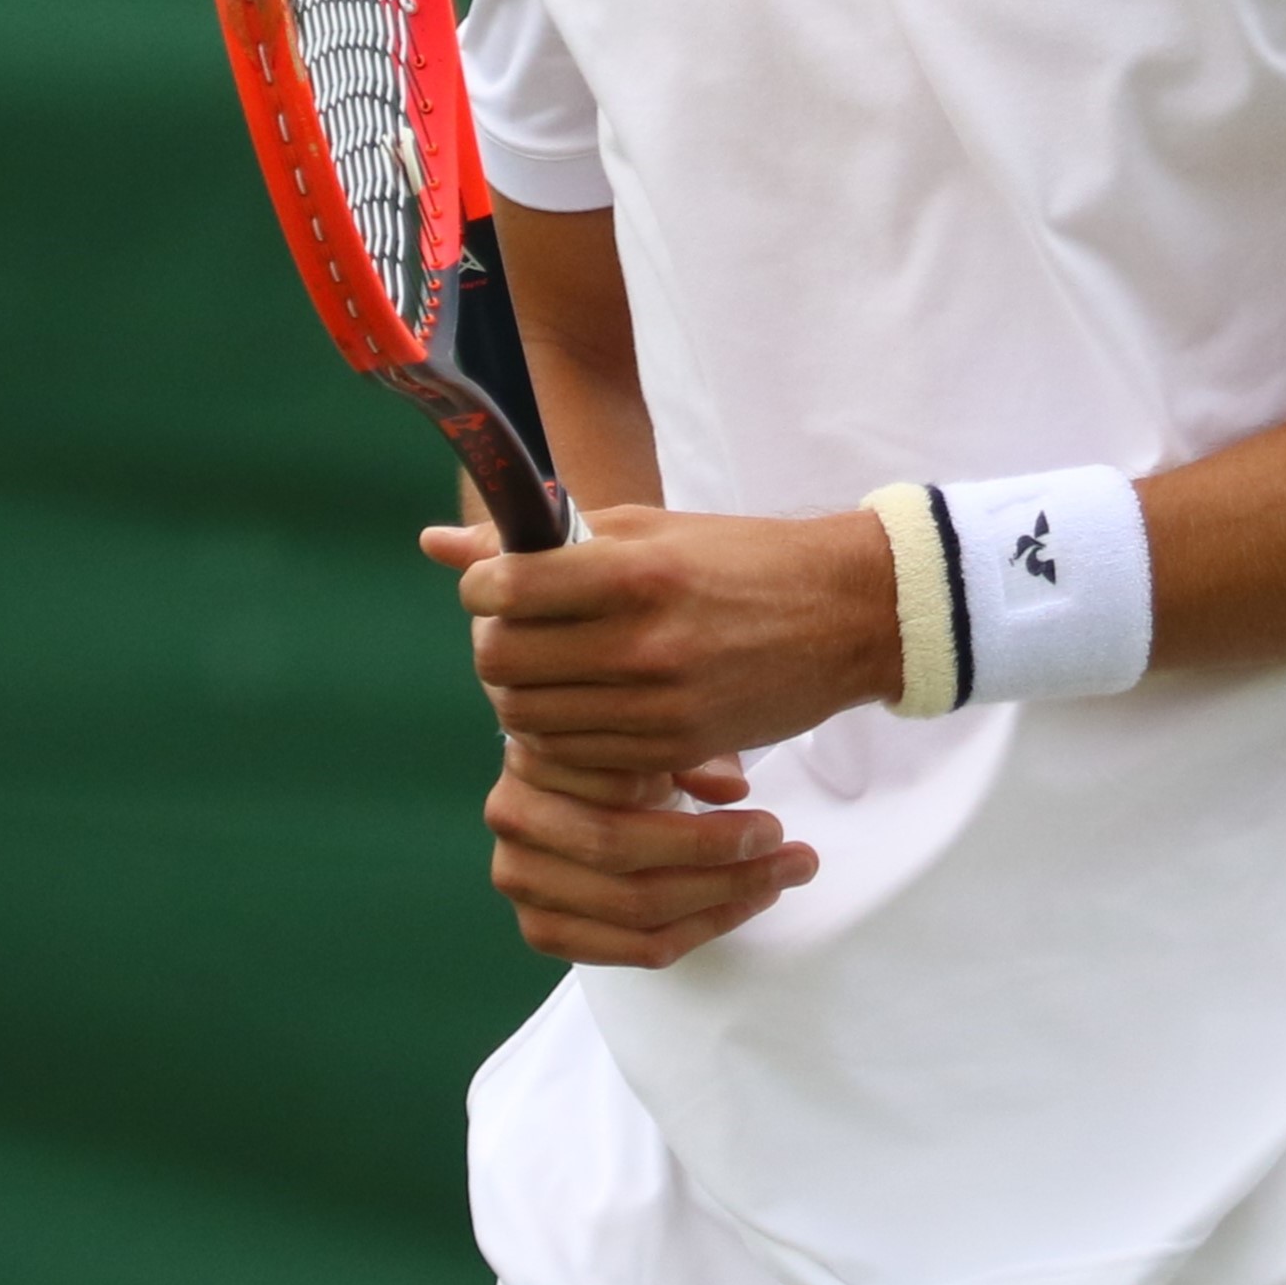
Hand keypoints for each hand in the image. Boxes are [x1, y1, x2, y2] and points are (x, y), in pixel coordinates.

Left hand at [423, 501, 901, 774]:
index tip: (495, 584)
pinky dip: (562, 734)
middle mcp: (644, 643)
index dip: (481, 588)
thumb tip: (439, 544)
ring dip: (520, 695)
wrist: (846, 614)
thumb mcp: (649, 528)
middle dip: (492, 645)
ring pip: (528, 720)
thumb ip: (544, 540)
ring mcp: (660, 705)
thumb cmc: (743, 557)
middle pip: (502, 664)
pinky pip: (577, 756)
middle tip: (515, 630)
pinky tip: (583, 704)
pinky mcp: (676, 749)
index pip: (508, 589)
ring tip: (548, 669)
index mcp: (636, 572)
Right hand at [480, 740, 818, 968]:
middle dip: (718, 856)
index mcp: (536, 753)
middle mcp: (514, 816)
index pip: (616, 787)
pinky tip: (743, 905)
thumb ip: (691, 751)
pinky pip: (633, 948)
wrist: (574, 794)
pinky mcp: (542, 929)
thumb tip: (732, 789)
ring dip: (723, 898)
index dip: (693, 807)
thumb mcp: (658, 734)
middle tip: (788, 850)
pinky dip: (699, 930)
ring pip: (635, 905)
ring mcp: (520, 879)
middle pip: (622, 847)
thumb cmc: (626, 754)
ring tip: (782, 876)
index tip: (770, 820)